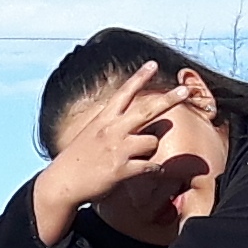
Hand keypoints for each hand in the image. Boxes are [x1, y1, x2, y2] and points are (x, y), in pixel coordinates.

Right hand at [30, 70, 201, 242]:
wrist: (62, 183)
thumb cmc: (78, 159)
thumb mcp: (91, 133)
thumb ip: (112, 125)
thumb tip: (134, 123)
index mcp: (104, 119)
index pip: (124, 93)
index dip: (139, 77)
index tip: (152, 64)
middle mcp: (112, 130)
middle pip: (147, 110)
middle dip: (169, 99)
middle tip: (185, 91)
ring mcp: (118, 149)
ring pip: (152, 142)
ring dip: (152, 149)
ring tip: (139, 157)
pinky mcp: (122, 170)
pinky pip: (151, 166)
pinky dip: (154, 169)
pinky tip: (151, 171)